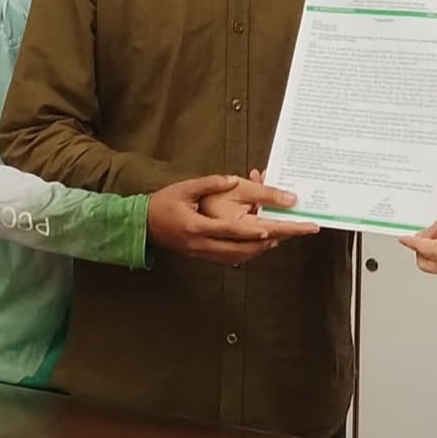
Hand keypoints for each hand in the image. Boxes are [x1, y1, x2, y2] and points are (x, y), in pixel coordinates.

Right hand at [148, 174, 319, 265]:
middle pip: (243, 248)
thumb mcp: (184, 188)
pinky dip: (250, 252)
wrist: (141, 226)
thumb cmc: (162, 204)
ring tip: (285, 236)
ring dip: (263, 248)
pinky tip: (263, 243)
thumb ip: (209, 184)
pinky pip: (232, 258)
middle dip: (271, 241)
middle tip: (295, 232)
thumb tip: (233, 179)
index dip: (254, 231)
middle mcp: (203, 245)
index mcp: (197, 228)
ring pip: (240, 256)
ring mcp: (203, 253)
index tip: (275, 230)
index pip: (232, 231)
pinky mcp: (204, 255)